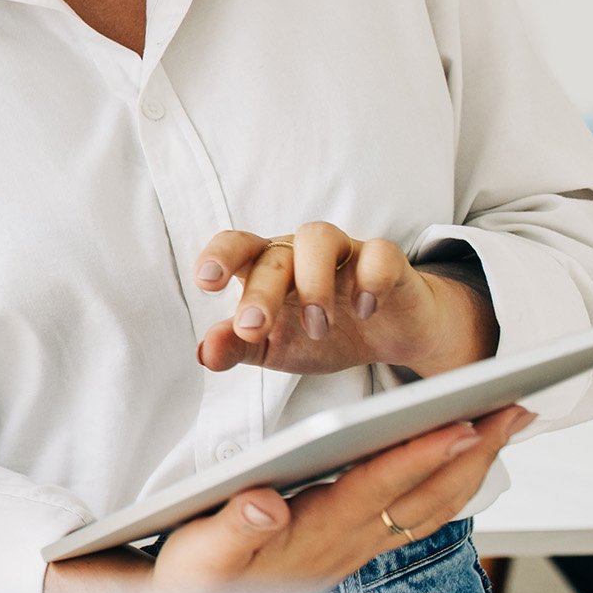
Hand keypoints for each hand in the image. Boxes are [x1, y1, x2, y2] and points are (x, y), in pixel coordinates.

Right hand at [45, 405, 532, 592]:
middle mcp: (345, 543)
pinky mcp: (351, 546)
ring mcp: (355, 548)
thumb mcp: (200, 551)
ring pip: (430, 508)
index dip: (417, 457)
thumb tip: (267, 506)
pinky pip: (417, 516)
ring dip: (473, 466)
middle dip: (472, 452)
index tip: (457, 425)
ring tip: (503, 424)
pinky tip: (461, 463)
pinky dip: (449, 484)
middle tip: (513, 409)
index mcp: (312, 534)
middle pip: (424, 497)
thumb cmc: (193, 577)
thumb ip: (234, 528)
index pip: (375, 489)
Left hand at [194, 222, 497, 377]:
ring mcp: (343, 251)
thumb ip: (238, 346)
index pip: (235, 246)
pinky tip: (364, 310)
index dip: (218, 256)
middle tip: (254, 328)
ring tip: (317, 327)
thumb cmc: (321, 334)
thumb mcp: (274, 347)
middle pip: (274, 255)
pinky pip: (379, 253)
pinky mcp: (386, 261)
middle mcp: (299, 251)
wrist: (388, 335)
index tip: (206, 281)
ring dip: (313, 283)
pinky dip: (371, 279)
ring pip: (319, 239)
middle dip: (260, 292)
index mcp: (265, 266)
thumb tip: (205, 353)